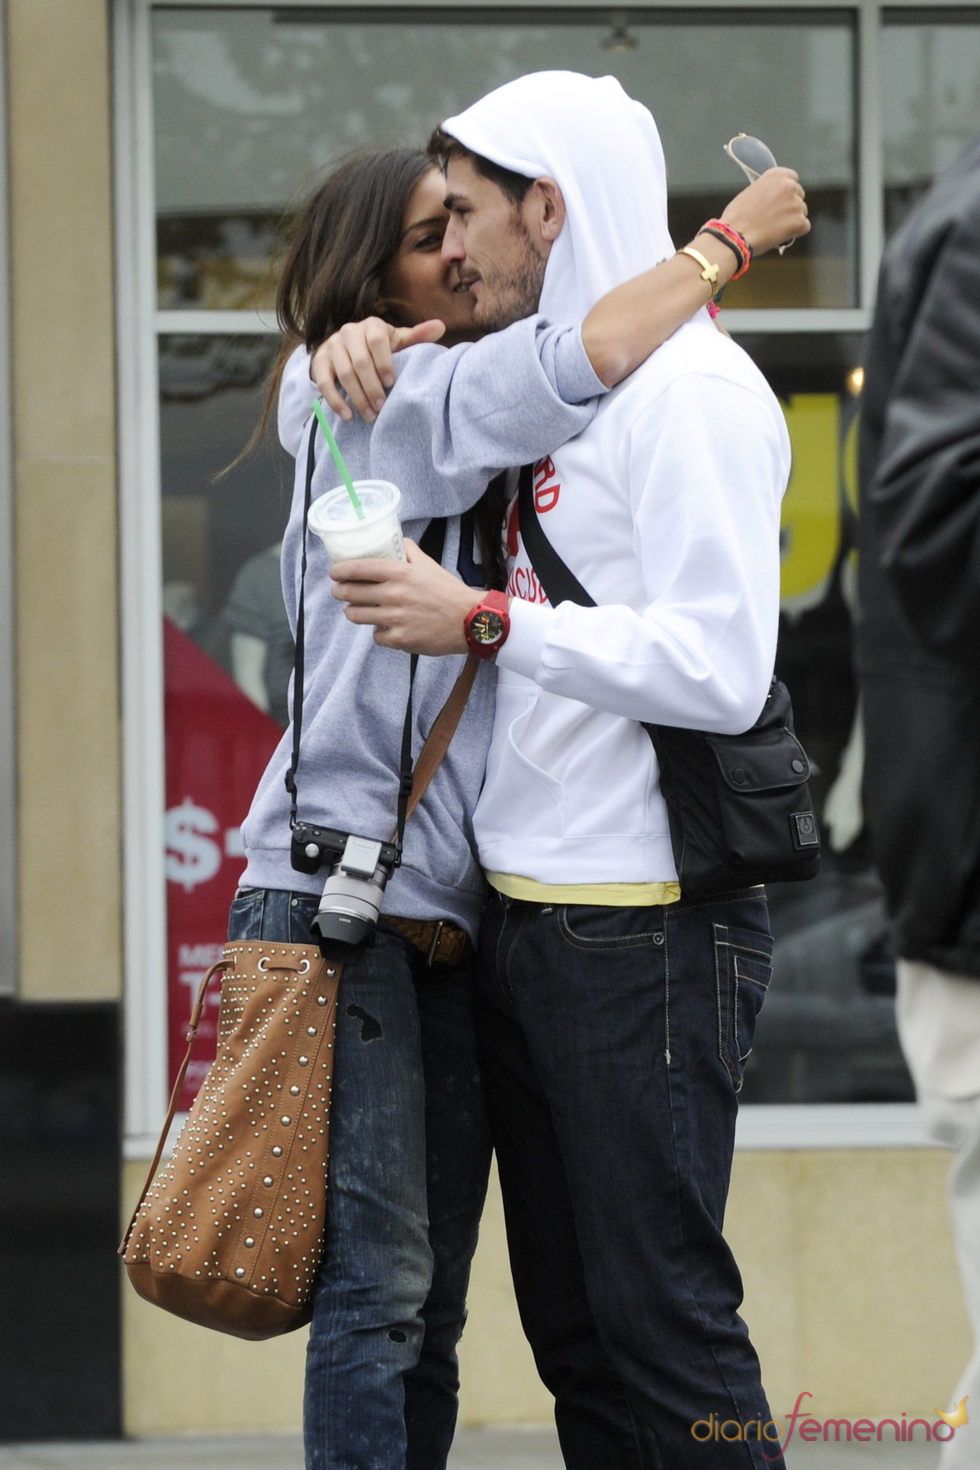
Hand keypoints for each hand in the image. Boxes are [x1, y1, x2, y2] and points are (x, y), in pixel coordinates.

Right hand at [311, 317, 445, 422]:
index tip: (391, 383)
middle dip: (371, 387)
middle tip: (381, 407)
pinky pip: (323, 382)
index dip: (384, 362)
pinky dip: (335, 401)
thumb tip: (441, 326)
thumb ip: (417, 337)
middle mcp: (349, 331)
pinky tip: (347, 416)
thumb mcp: (397, 341)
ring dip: (356, 397)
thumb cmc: (379, 348)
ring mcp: (332, 346)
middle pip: (360, 361)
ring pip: (343, 374)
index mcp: (372, 325)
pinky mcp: (319, 361)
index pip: (377, 341)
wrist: (346, 348)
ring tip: (369, 415)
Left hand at [330, 538, 479, 654]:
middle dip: (339, 592)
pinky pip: (376, 636)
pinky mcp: (400, 639)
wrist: (470, 621)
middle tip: (338, 591)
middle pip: (351, 593)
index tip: (334, 572)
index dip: (340, 571)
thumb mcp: (429, 565)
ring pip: (357, 615)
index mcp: (401, 573)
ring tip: (353, 610)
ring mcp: (396, 619)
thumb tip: (397, 540)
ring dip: (352, 612)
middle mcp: (395, 595)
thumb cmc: (449, 592)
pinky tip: (383, 628)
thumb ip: (409, 552)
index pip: (359, 569)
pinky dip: (378, 633)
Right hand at [719, 167, 809, 254]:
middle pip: (799, 195)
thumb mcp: (751, 192)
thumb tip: (774, 199)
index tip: (781, 200)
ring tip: (774, 228)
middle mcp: (789, 185)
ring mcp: (796, 204)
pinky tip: (780, 235)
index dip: (786, 192)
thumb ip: (767, 191)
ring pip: (802, 212)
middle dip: (791, 206)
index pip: (793, 179)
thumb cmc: (737, 216)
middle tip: (776, 218)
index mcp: (777, 175)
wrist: (735, 235)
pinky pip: (804, 227)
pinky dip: (794, 233)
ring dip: (793, 220)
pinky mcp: (799, 221)